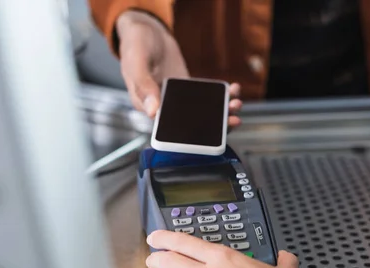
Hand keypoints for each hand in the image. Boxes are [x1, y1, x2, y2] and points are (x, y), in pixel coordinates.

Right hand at [116, 11, 241, 126]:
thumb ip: (144, 86)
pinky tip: (232, 89)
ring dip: (221, 110)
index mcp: (146, 107)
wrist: (146, 29)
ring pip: (200, 111)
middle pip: (190, 123)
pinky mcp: (186, 88)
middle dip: (215, 124)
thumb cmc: (135, 45)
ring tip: (235, 103)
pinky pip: (205, 96)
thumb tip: (153, 112)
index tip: (212, 133)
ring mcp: (176, 98)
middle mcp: (161, 106)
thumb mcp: (136, 63)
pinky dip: (220, 95)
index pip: (170, 130)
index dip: (192, 135)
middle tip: (233, 118)